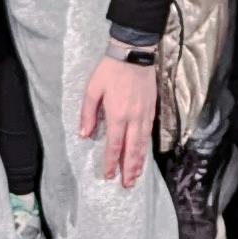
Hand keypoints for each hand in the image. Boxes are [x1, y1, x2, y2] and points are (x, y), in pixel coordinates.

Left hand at [76, 53, 159, 188]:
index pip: (114, 145)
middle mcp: (133, 119)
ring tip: (136, 175)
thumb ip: (88, 113)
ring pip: (142, 144)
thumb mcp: (92, 89)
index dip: (111, 162)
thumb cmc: (110, 70)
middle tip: (127, 184)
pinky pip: (148, 134)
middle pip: (132, 150)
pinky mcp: (152, 110)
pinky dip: (146, 148)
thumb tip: (85, 135)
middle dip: (129, 169)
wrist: (134, 54)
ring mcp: (145, 115)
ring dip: (139, 162)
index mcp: (117, 115)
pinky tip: (143, 154)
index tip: (109, 175)